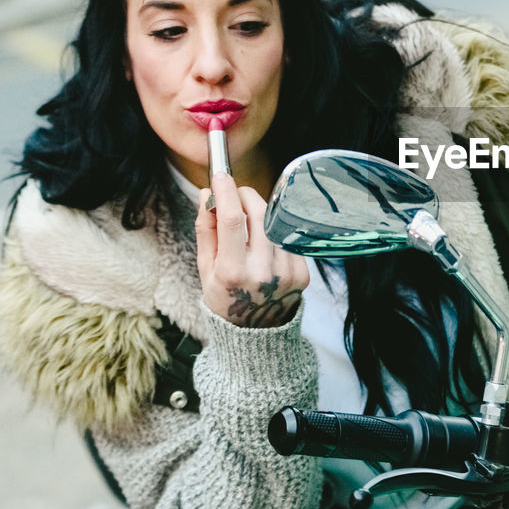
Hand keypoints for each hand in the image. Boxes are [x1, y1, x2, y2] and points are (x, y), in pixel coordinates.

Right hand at [196, 173, 308, 327]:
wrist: (254, 332)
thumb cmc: (224, 297)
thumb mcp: (205, 268)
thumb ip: (206, 230)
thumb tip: (207, 195)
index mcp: (233, 272)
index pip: (232, 219)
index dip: (226, 191)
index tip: (220, 176)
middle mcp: (263, 272)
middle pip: (259, 214)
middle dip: (246, 196)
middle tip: (236, 193)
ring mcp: (287, 273)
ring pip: (276, 223)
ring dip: (261, 212)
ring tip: (249, 220)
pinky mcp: (303, 274)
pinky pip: (288, 238)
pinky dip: (275, 232)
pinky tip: (265, 242)